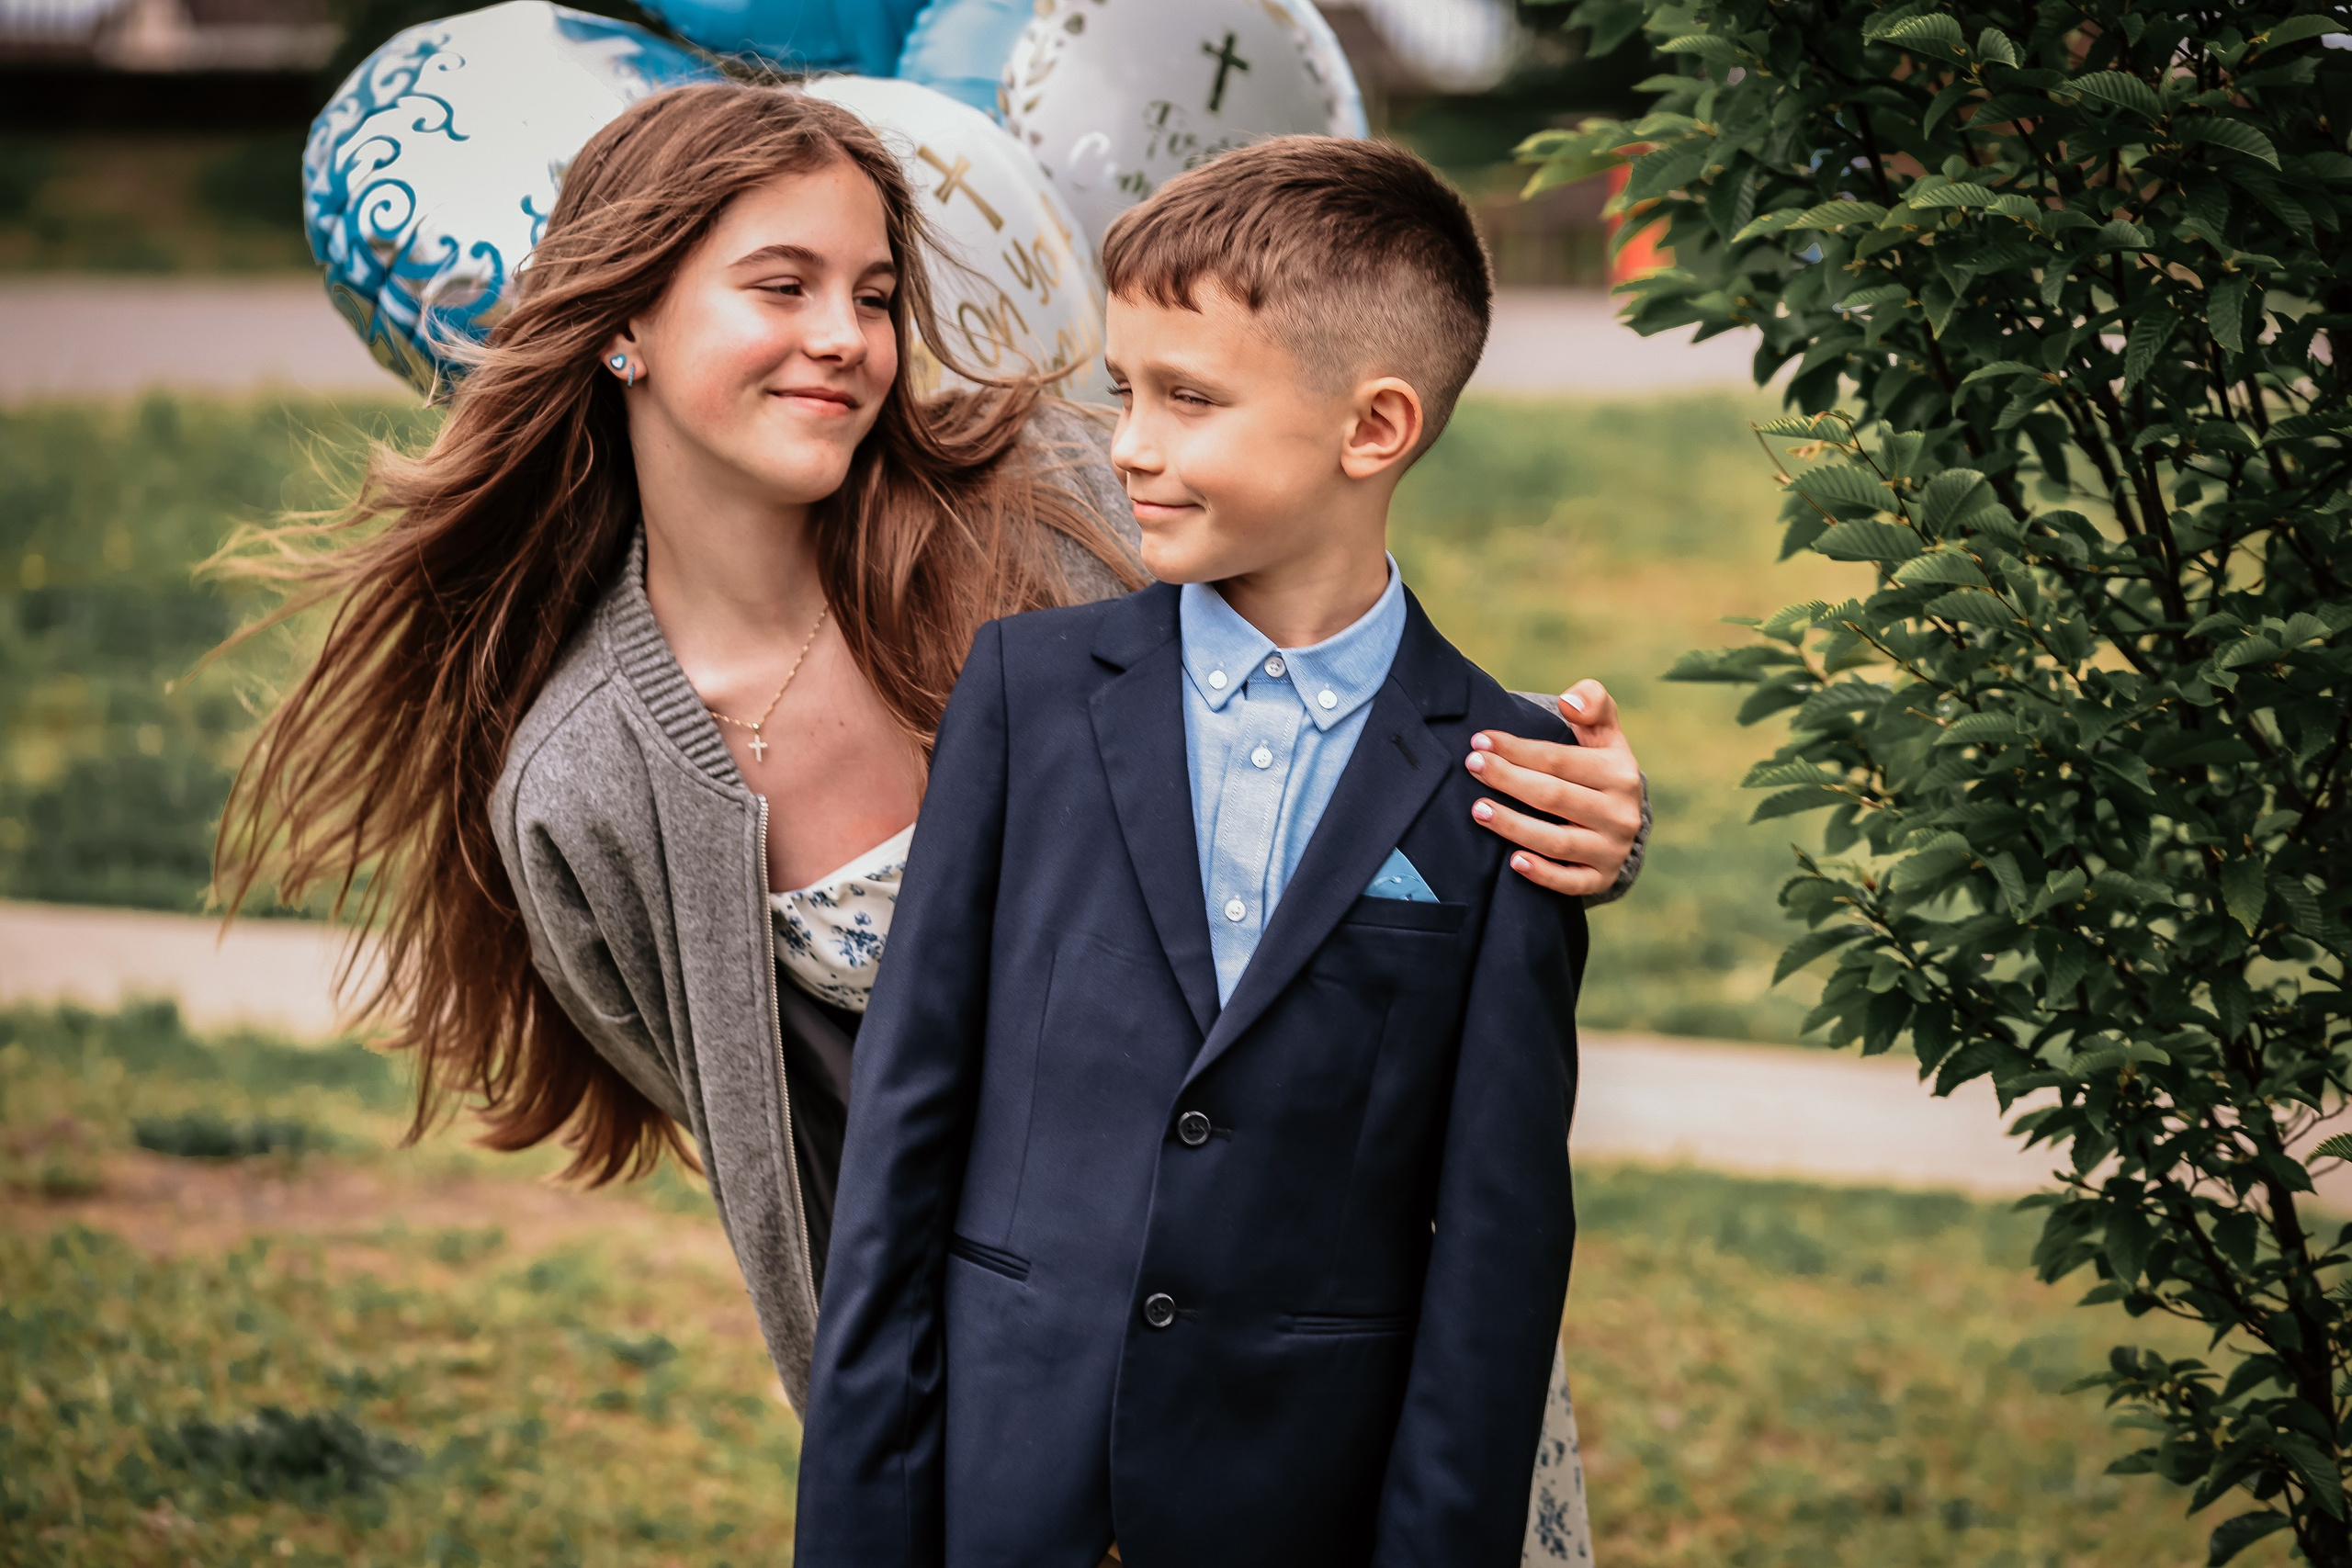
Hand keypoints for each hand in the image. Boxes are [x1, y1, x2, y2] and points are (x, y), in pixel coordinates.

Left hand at [1465, 680, 1645, 898]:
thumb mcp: (1604, 733)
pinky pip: (1570, 882)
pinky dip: (1543, 874)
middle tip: (1472, 766)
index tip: (1481, 740)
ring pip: (1556, 841)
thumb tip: (1570, 702)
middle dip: (1508, 780)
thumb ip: (1593, 703)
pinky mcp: (1601, 878)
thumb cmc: (1598, 767)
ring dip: (1513, 826)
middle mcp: (1620, 814)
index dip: (1517, 749)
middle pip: (1553, 797)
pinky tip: (1513, 861)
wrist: (1621, 820)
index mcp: (1620, 773)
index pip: (1559, 760)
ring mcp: (1611, 850)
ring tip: (1478, 809)